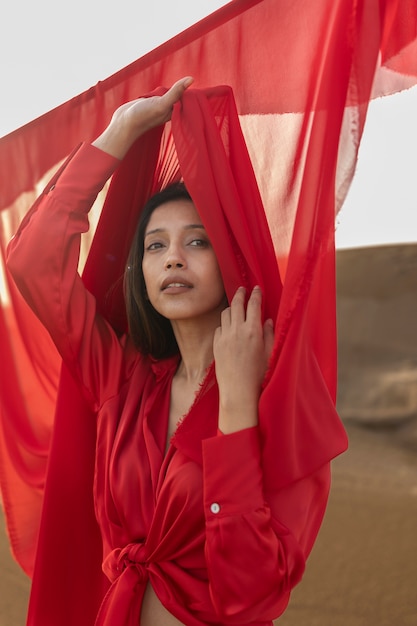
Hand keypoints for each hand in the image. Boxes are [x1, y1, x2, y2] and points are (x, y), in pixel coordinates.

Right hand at [92, 76, 193, 158]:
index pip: (191, 101)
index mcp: (176, 112)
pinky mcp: (153, 103)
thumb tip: (191, 79)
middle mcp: (171, 110)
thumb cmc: (143, 116)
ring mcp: (161, 106)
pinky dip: (164, 90)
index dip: (197, 93)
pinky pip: (162, 94)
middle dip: (187, 89)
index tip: (207, 86)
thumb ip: (176, 92)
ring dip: (174, 88)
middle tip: (194, 79)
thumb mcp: (162, 103)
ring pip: (172, 94)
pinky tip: (164, 89)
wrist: (123, 122)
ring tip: (183, 83)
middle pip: (183, 96)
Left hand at [213, 286, 273, 433]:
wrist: (238, 391)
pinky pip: (219, 327)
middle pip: (237, 304)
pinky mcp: (216, 344)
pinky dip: (224, 324)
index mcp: (253, 331)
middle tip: (243, 289)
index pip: (254, 305)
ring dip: (232, 308)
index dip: (256, 294)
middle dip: (241, 294)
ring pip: (226, 313)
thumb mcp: (270, 353)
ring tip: (235, 307)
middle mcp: (237, 330)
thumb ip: (270, 334)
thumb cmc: (258, 375)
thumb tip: (268, 320)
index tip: (257, 289)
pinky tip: (228, 327)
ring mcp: (224, 337)